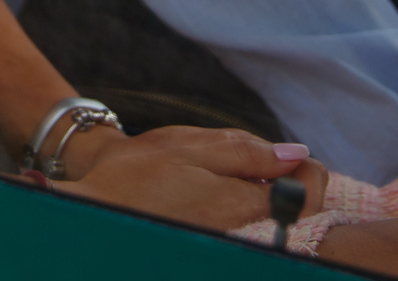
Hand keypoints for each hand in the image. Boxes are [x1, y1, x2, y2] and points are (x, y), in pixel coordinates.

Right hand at [59, 127, 325, 231]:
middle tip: (264, 166)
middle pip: (294, 213)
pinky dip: (246, 213)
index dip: (307, 173)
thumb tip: (297, 154)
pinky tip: (220, 199)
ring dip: (265, 200)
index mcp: (237, 206)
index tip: (292, 159)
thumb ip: (245, 152)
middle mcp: (239, 235)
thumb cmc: (133, 174)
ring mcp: (227, 245)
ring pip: (271, 222)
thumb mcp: (186, 147)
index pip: (306, 195)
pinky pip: (249, 231)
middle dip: (288, 188)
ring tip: (238, 181)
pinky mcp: (214, 249)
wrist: (90, 212)